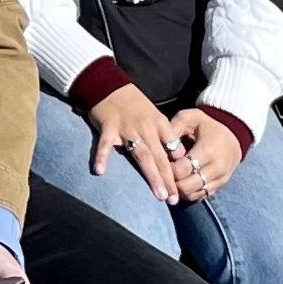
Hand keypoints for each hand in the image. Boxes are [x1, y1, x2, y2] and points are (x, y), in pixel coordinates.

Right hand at [85, 81, 182, 202]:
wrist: (109, 84)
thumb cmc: (133, 102)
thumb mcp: (154, 114)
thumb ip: (164, 134)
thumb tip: (177, 155)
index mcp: (159, 123)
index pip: (173, 149)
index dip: (179, 168)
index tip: (183, 187)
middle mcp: (146, 127)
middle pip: (160, 157)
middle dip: (169, 180)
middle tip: (174, 199)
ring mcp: (127, 128)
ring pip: (142, 155)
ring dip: (152, 176)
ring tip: (159, 194)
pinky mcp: (108, 127)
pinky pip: (105, 145)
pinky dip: (101, 157)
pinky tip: (100, 172)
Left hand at [166, 107, 241, 199]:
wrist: (234, 135)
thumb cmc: (207, 125)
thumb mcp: (190, 118)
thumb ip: (173, 128)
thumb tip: (160, 145)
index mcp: (208, 150)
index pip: (182, 169)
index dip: (167, 168)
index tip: (160, 162)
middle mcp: (216, 168)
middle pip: (187, 186)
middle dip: (171, 182)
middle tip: (162, 173)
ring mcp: (220, 179)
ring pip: (194, 194)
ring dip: (179, 190)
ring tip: (170, 178)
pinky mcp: (220, 186)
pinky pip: (201, 196)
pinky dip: (189, 193)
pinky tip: (181, 183)